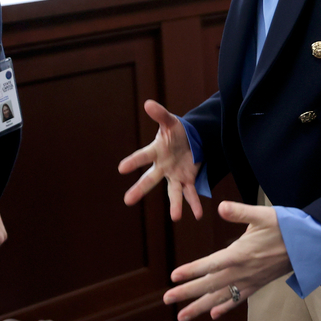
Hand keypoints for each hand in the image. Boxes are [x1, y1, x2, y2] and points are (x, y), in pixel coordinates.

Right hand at [118, 99, 202, 220]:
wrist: (191, 140)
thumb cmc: (177, 132)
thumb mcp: (170, 122)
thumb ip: (160, 114)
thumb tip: (148, 103)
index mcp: (156, 152)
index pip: (142, 156)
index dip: (132, 162)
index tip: (121, 168)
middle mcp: (162, 167)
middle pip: (150, 179)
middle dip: (139, 189)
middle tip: (127, 201)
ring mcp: (174, 176)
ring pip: (173, 192)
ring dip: (175, 205)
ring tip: (176, 218)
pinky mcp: (187, 180)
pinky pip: (191, 193)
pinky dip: (195, 204)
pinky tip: (198, 215)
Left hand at [164, 201, 291, 320]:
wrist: (309, 244)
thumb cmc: (285, 226)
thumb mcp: (262, 214)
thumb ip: (240, 212)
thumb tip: (221, 207)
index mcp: (240, 254)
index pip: (210, 265)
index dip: (191, 271)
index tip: (173, 277)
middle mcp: (242, 271)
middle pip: (210, 285)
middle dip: (187, 293)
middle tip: (167, 299)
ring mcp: (250, 281)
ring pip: (220, 297)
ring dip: (200, 307)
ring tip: (182, 317)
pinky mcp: (258, 284)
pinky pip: (238, 299)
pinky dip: (225, 306)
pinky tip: (213, 314)